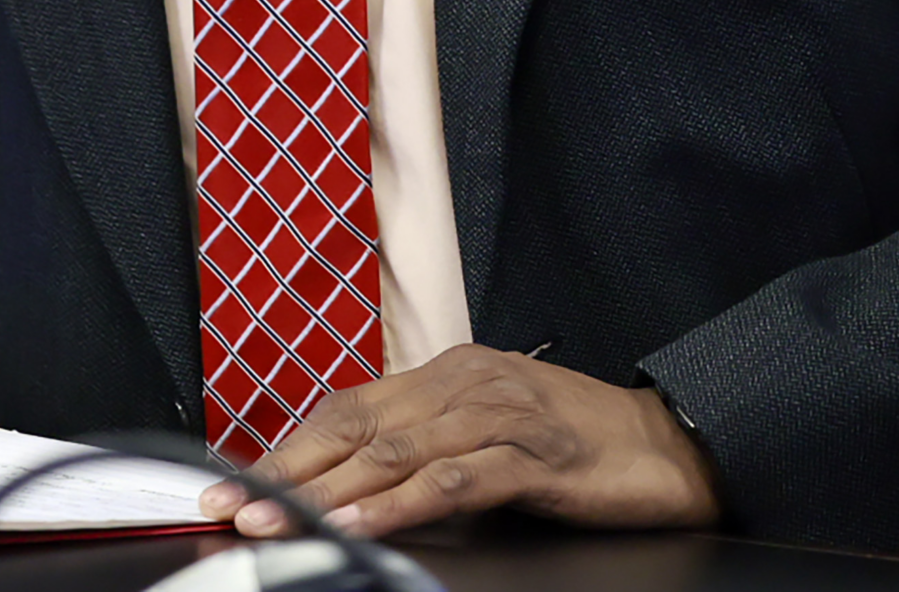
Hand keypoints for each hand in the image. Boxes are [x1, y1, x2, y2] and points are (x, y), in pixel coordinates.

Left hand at [198, 345, 720, 540]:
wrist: (668, 445)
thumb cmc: (575, 446)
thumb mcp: (487, 437)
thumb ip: (427, 449)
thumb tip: (349, 487)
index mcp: (447, 373)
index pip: (348, 408)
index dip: (287, 446)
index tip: (233, 482)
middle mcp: (465, 382)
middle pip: (357, 426)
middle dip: (286, 469)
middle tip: (230, 505)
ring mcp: (499, 414)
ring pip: (396, 451)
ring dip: (327, 491)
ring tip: (277, 520)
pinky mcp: (532, 454)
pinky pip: (455, 479)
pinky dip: (401, 503)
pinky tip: (364, 525)